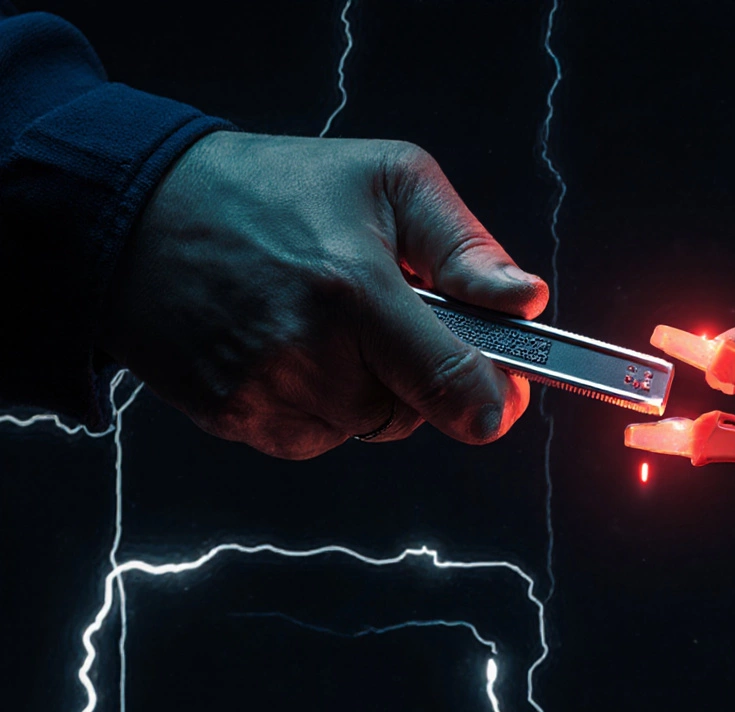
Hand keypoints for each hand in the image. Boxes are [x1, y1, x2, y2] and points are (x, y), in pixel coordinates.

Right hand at [99, 131, 547, 458]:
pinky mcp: (233, 418)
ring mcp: (264, 393)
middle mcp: (306, 353)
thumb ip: (466, 246)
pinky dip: (323, 404)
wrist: (139, 212)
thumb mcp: (387, 179)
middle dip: (422, 374)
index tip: (505, 393)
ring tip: (332, 320)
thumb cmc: (272, 188)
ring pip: (367, 427)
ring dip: (372, 389)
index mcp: (355, 290)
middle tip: (389, 314)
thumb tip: (524, 302)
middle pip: (414, 414)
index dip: (494, 400)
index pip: (454, 387)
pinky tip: (294, 347)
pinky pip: (317, 436)